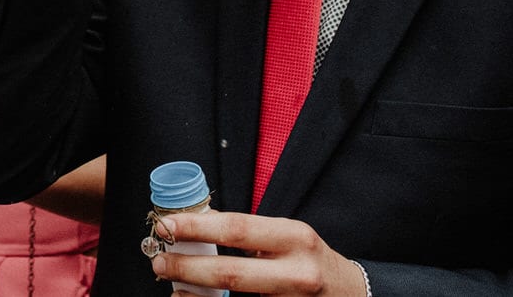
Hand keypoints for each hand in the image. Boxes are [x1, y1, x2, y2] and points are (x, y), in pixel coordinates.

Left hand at [148, 210, 367, 295]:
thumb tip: (195, 222)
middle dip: (187, 268)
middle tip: (158, 260)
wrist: (354, 295)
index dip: (198, 227)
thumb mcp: (287, 237)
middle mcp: (297, 272)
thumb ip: (248, 232)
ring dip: (196, 294)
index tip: (167, 225)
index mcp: (295, 238)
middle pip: (232, 274)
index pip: (238, 228)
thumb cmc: (310, 261)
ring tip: (172, 284)